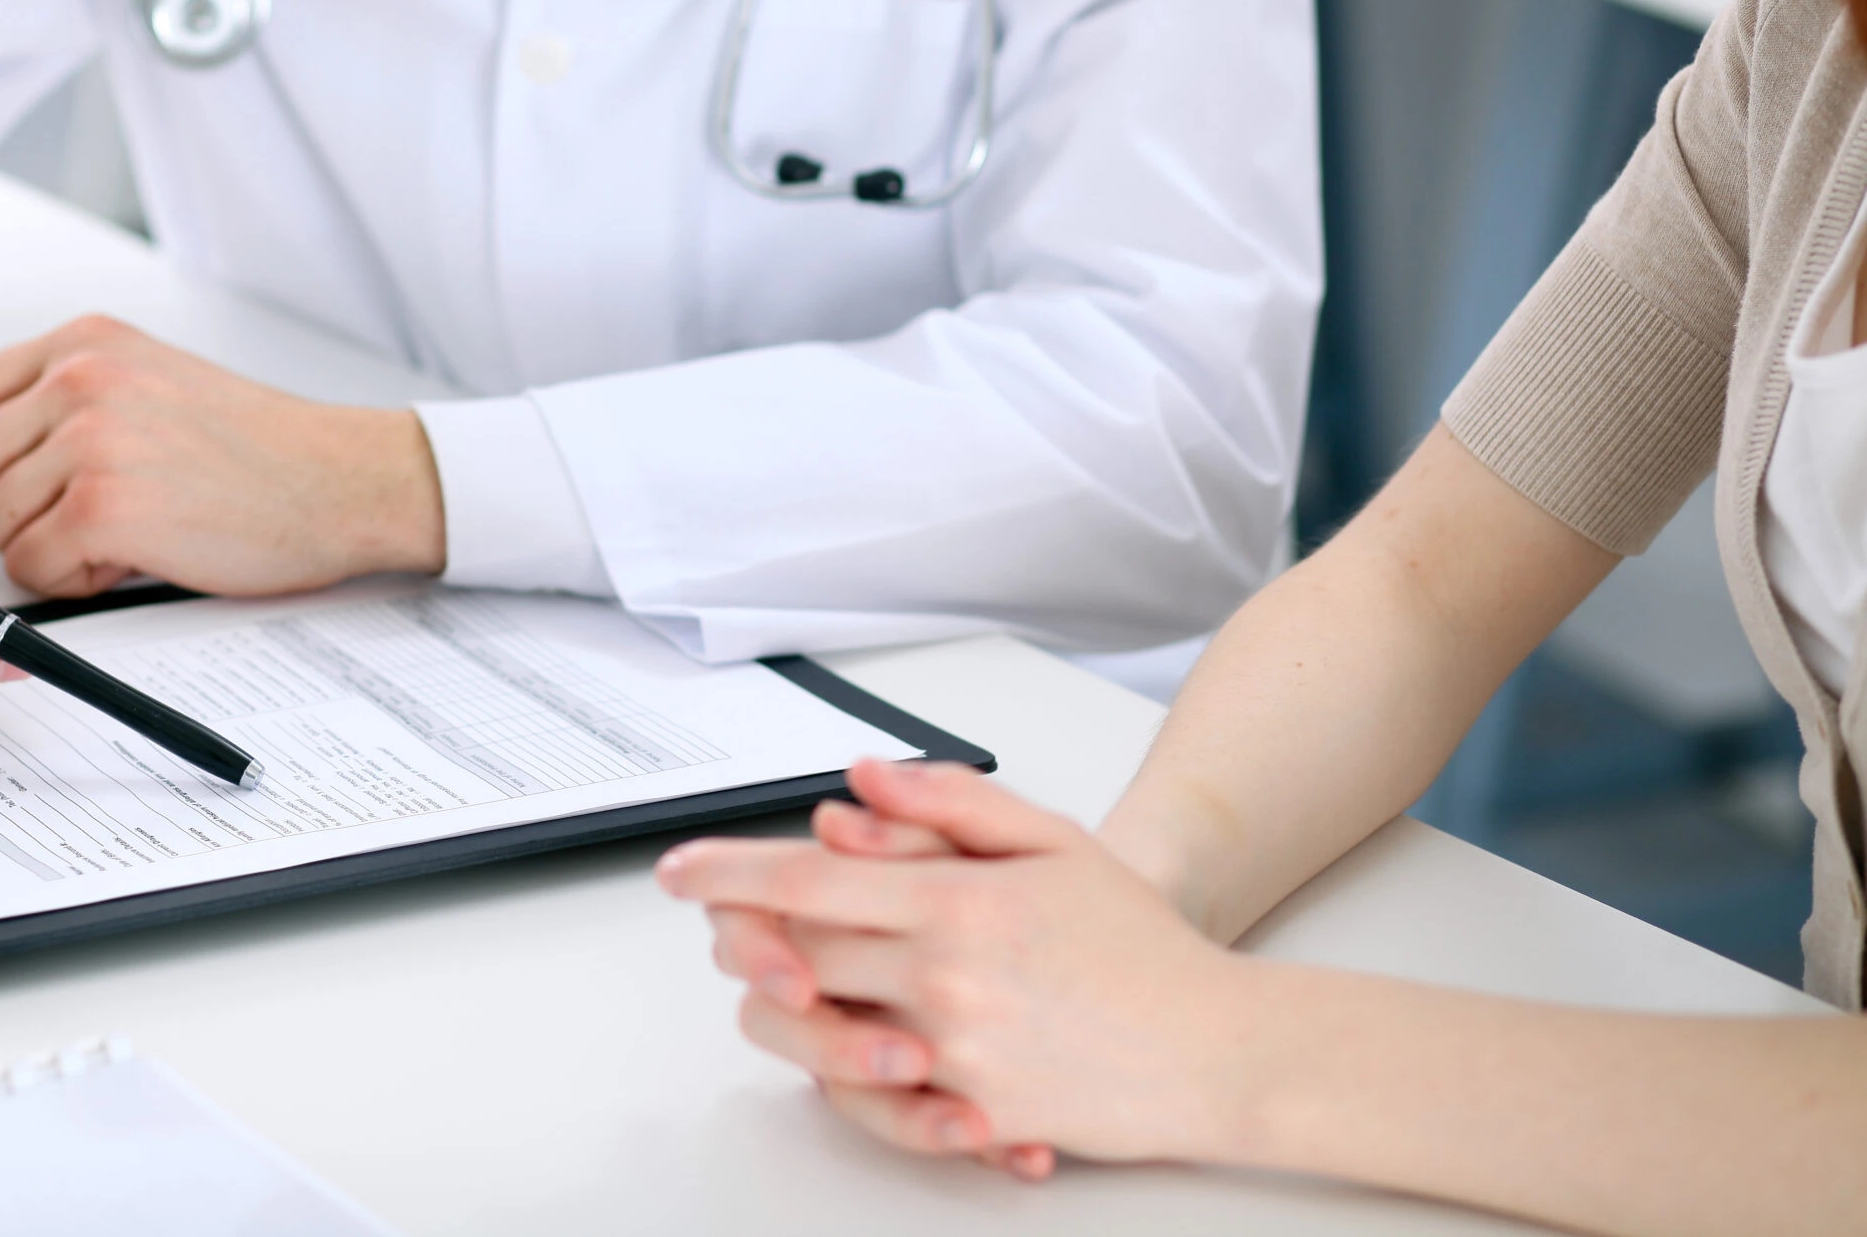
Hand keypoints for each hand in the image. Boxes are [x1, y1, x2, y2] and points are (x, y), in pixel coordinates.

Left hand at [0, 315, 445, 598]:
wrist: (339, 481)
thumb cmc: (260, 449)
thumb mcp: (151, 381)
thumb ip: (70, 400)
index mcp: (86, 342)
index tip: (26, 485)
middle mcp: (80, 377)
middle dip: (19, 511)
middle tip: (90, 524)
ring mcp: (89, 440)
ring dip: (50, 547)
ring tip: (124, 537)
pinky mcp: (102, 508)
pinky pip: (33, 567)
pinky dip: (76, 581)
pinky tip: (134, 560)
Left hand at [658, 760, 1250, 1172]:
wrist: (1219, 1051)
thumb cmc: (1140, 946)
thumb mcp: (1052, 843)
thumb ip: (948, 805)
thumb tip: (860, 781)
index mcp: (956, 901)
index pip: (806, 881)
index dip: (727, 871)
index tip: (676, 870)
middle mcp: (943, 978)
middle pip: (791, 959)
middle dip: (747, 939)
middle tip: (740, 923)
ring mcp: (951, 1055)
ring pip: (813, 1035)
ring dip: (789, 1008)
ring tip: (805, 985)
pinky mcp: (967, 1115)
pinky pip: (869, 1103)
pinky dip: (852, 1076)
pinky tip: (870, 1046)